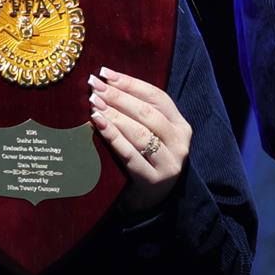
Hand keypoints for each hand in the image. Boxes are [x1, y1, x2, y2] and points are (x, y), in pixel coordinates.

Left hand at [89, 66, 188, 215]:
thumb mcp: (150, 135)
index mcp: (181, 126)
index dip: (130, 83)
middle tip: (94, 86)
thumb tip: (105, 84)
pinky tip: (98, 124)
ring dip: (114, 115)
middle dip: (118, 97)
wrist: (149, 201)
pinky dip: (113, 136)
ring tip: (94, 103)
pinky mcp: (154, 179)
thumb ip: (137, 113)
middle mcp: (180, 142)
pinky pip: (130, 154)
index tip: (106, 73)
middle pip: (147, 113)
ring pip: (140, 132)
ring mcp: (169, 162)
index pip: (157, 97)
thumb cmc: (145, 160)